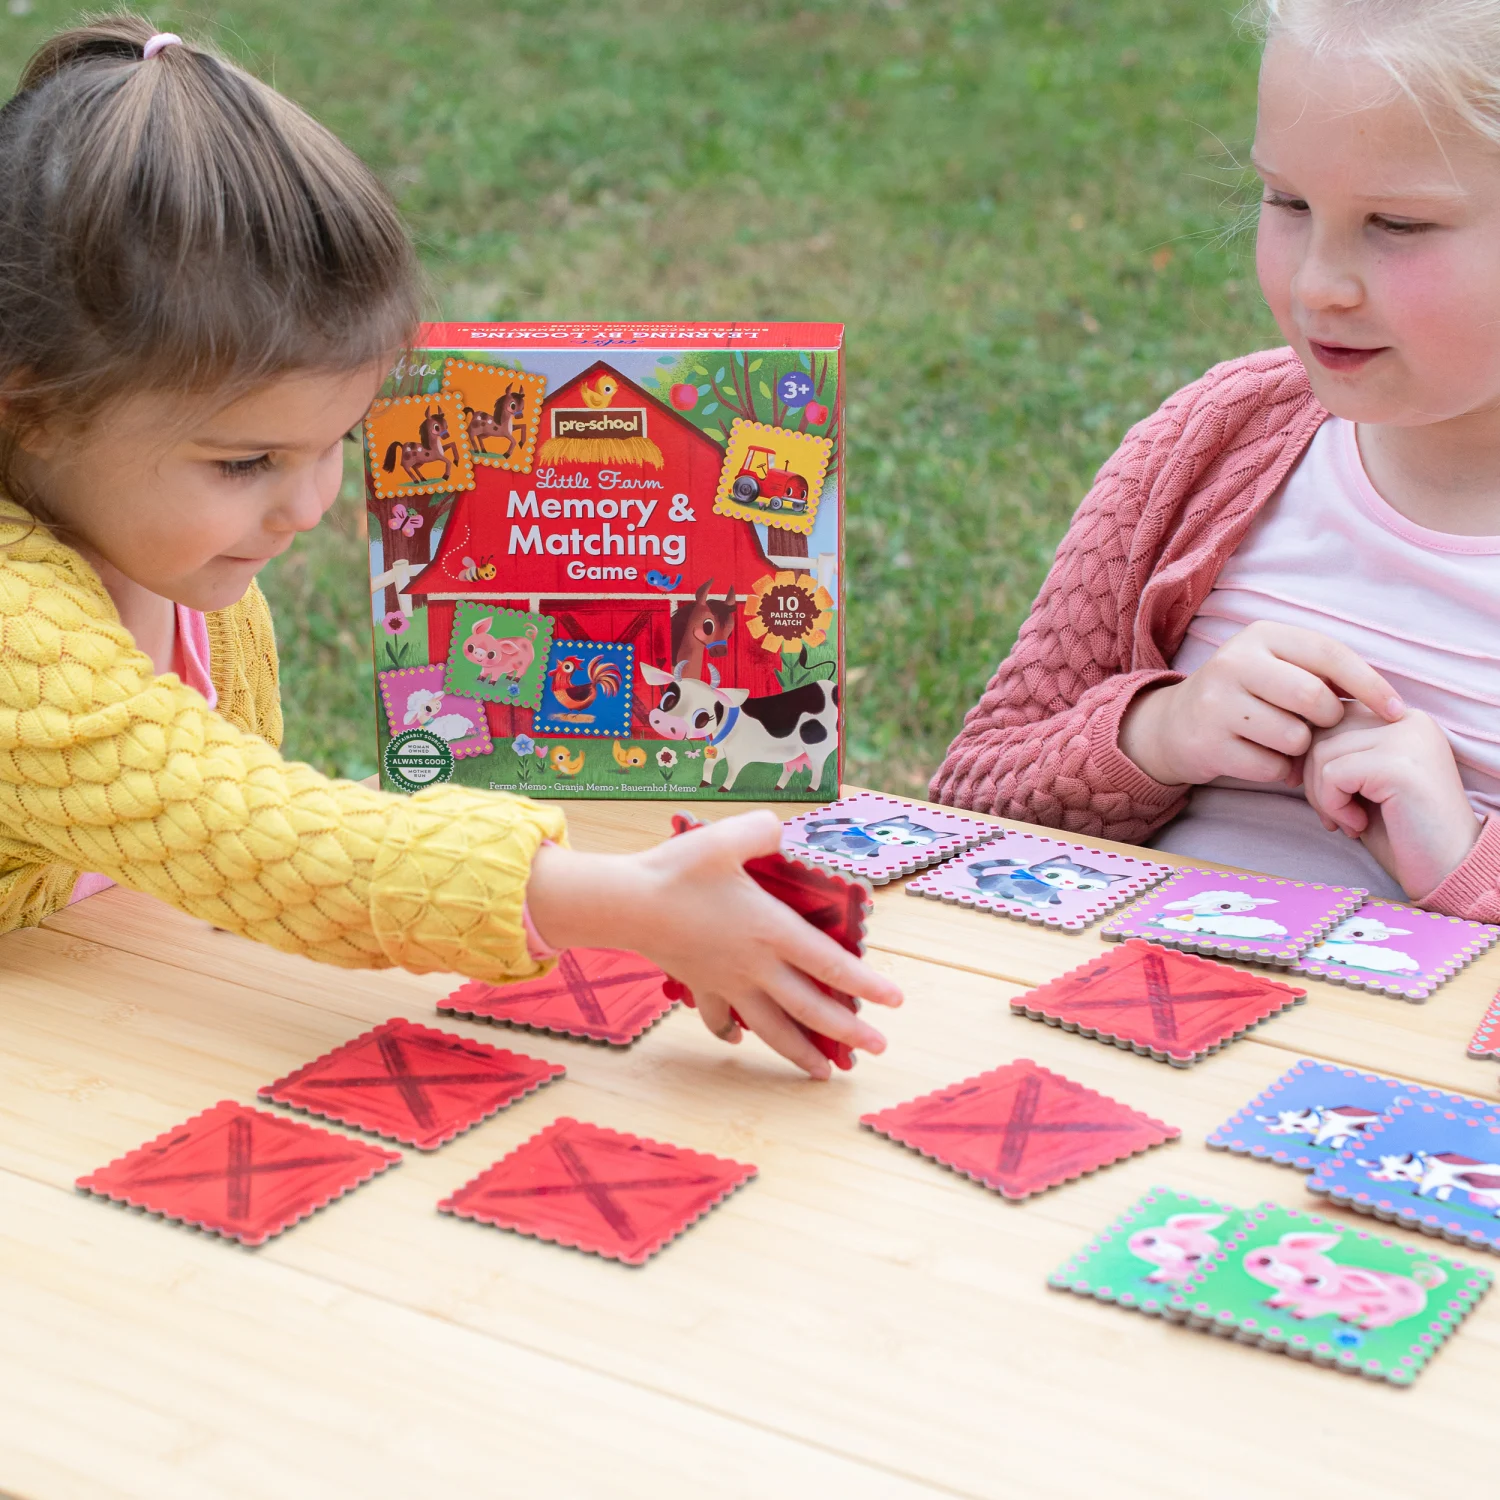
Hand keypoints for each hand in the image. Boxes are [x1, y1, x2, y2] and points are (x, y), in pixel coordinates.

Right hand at [524, 811, 901, 1078]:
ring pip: (772, 1027)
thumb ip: (763, 830)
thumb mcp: (727, 837)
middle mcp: (755, 965)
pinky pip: (720, 1018)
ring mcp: (727, 981)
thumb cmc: (677, 870)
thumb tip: (781, 828)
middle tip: (878, 1048)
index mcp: (771, 931)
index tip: (895, 1002)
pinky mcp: (700, 985)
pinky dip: (731, 1032)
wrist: (625, 904)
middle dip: (847, 1032)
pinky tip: (740, 1041)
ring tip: (822, 1074)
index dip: (866, 984)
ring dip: (799, 1052)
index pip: (830, 965)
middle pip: (810, 1008)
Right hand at [1119, 621, 1403, 785]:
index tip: (1395, 711)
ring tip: (1282, 742)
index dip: (1369, 684)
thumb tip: (1383, 703)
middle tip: (1316, 726)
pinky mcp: (1207, 743)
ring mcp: (1216, 703)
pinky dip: (1279, 771)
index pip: (1329, 654)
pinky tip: (1262, 759)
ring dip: (1300, 749)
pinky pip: (1271, 767)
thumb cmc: (1246, 696)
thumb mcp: (1276, 667)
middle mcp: (1234, 662)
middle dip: (1327, 720)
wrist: (1174, 725)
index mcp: (1261, 636)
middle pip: (1313, 698)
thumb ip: (1320, 672)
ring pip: (1294, 737)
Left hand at [1302, 703, 1479, 899]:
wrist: (1446, 869)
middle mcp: (1408, 719)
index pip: (1332, 713)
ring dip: (1321, 795)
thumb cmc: (1400, 829)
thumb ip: (1337, 751)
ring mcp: (1406, 738)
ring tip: (1347, 822)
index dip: (1312, 753)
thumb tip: (1287, 736)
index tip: (1319, 791)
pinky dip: (1333, 805)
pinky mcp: (1398, 764)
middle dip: (1313, 776)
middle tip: (1332, 813)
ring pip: (1322, 751)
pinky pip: (1333, 773)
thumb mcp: (1362, 780)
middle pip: (1323, 728)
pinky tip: (1357, 826)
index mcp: (1401, 717)